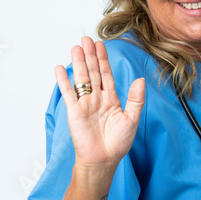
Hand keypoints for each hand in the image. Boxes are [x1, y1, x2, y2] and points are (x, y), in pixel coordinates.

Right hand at [54, 36, 144, 170]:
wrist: (103, 160)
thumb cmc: (117, 144)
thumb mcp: (132, 119)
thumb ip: (135, 99)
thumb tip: (140, 80)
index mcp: (111, 100)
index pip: (106, 74)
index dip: (103, 59)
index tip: (100, 45)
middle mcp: (97, 99)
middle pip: (93, 72)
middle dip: (90, 55)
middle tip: (86, 39)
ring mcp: (85, 104)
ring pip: (82, 79)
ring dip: (78, 63)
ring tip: (76, 47)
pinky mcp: (75, 111)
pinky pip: (69, 93)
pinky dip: (64, 81)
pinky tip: (60, 68)